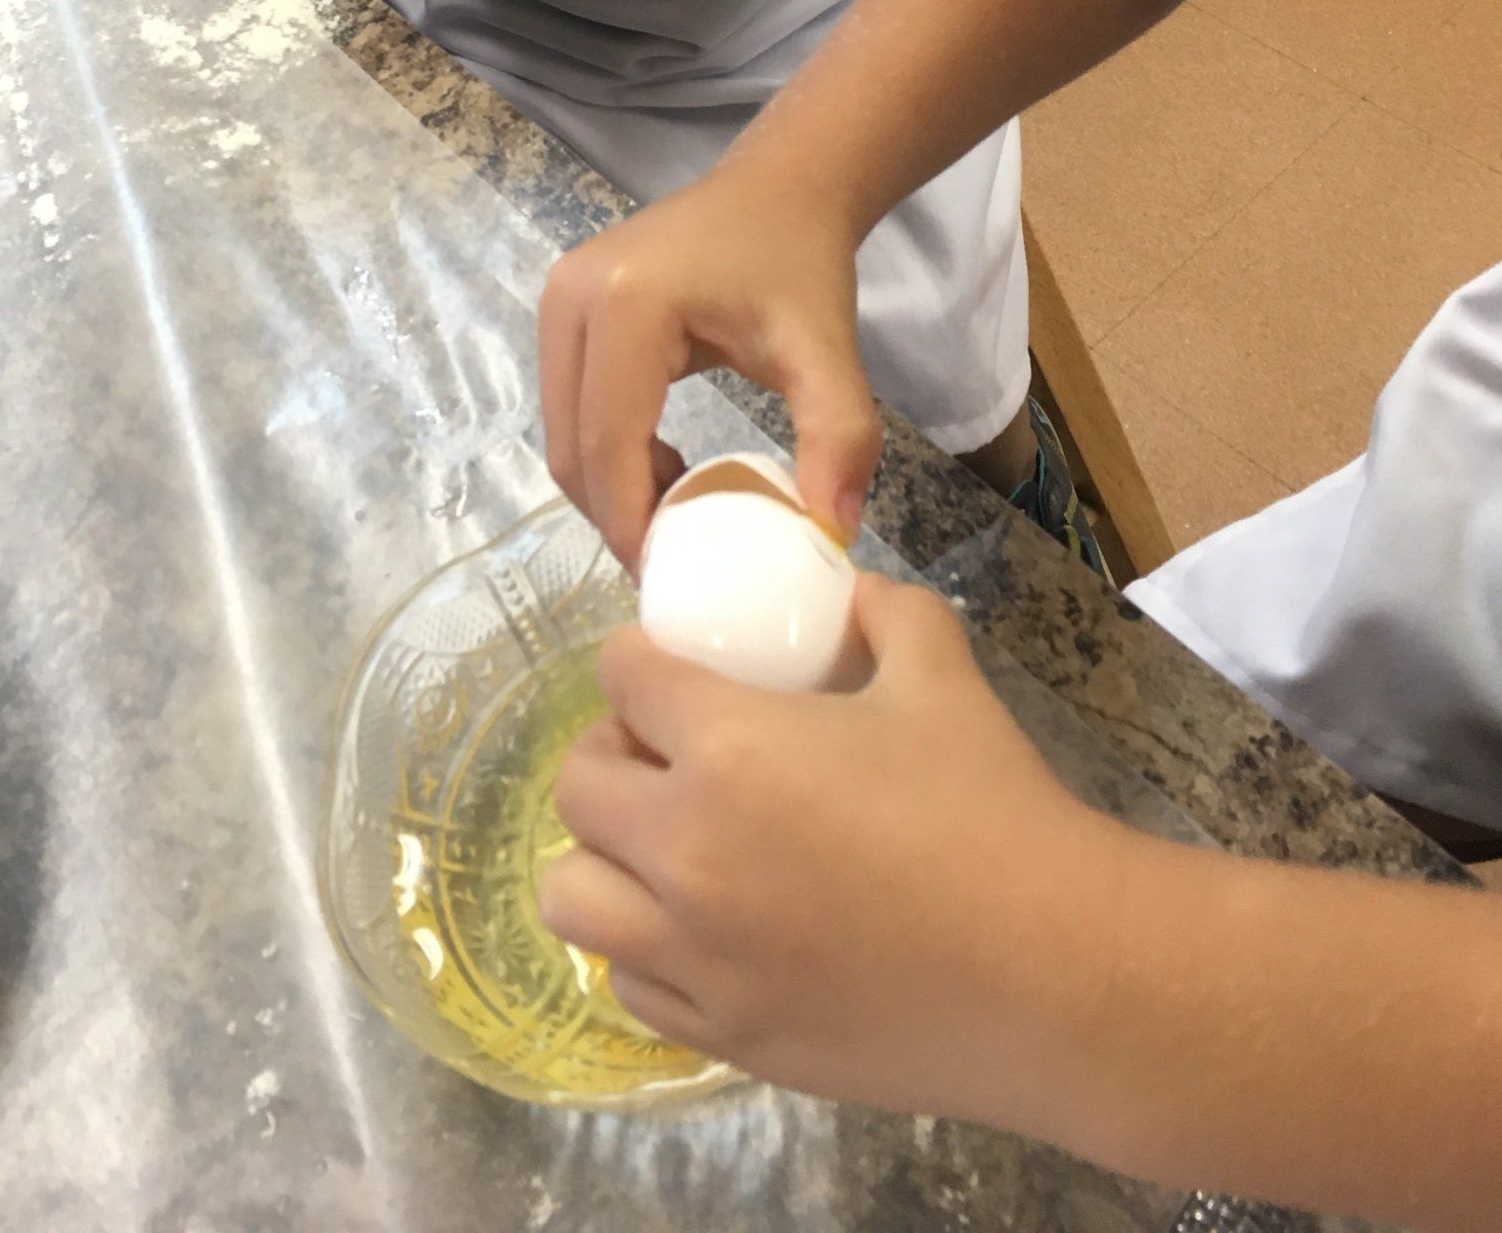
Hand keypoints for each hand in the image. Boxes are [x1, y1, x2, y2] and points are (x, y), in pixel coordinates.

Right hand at [538, 162, 877, 572]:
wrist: (778, 188)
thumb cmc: (799, 262)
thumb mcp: (826, 349)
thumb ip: (839, 436)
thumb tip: (833, 531)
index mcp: (627, 305)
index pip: (609, 443)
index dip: (631, 522)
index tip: (671, 580)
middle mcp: (571, 298)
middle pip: (572, 445)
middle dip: (615, 514)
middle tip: (673, 561)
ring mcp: (557, 298)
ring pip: (563, 430)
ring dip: (609, 485)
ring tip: (675, 516)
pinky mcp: (561, 305)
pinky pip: (568, 403)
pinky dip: (605, 449)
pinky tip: (662, 464)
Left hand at [538, 576, 1117, 1116]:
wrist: (1057, 975)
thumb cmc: (994, 811)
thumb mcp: (940, 671)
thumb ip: (883, 612)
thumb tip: (849, 592)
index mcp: (726, 747)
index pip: (620, 677)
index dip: (636, 662)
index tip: (661, 669)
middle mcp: (685, 851)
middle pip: (576, 787)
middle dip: (611, 754)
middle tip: (664, 755)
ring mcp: (696, 956)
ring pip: (571, 897)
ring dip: (604, 860)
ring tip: (664, 850)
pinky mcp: (725, 1035)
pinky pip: (630, 984)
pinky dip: (646, 948)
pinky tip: (703, 930)